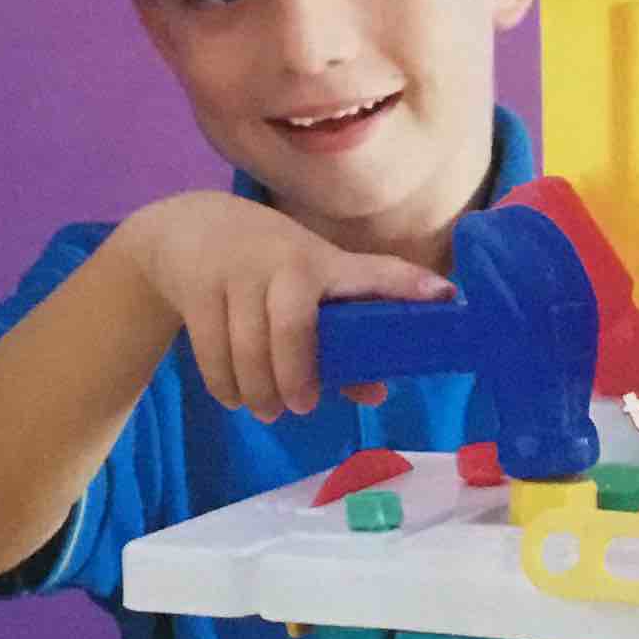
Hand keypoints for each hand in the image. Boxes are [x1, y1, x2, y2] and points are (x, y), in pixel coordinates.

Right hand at [113, 192, 452, 421]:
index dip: (409, 285)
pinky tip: (235, 396)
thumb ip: (345, 342)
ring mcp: (238, 272)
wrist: (191, 229)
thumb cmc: (270, 267)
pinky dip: (226, 385)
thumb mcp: (308, 288)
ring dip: (258, 392)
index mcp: (325, 262)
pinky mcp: (199, 288)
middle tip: (301, 407)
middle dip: (296, 375)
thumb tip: (377, 393)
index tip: (447, 297)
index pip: (373, 273)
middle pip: (294, 328)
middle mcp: (284, 261)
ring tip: (267, 409)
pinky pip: (212, 352)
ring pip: (247, 348)